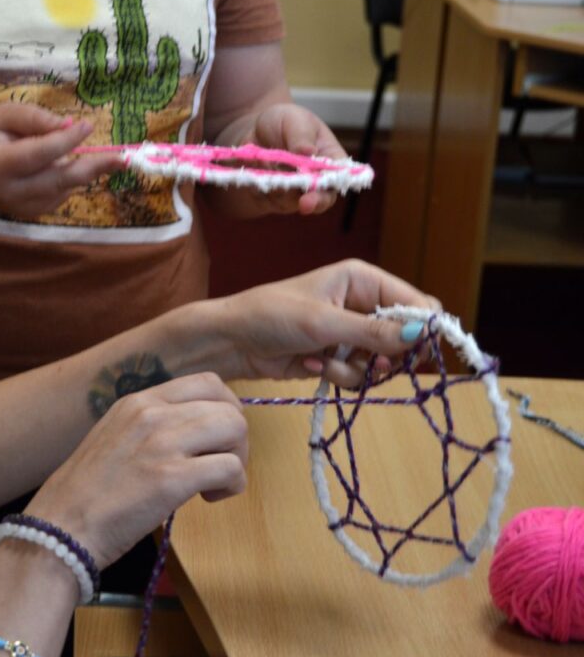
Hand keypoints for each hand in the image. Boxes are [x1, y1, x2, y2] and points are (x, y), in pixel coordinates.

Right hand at [0, 103, 123, 218]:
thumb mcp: (2, 114)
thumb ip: (34, 118)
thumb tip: (69, 126)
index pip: (38, 154)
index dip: (65, 141)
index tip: (87, 125)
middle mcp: (9, 192)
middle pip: (58, 180)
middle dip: (93, 167)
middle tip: (122, 158)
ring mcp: (20, 208)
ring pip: (63, 189)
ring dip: (82, 170)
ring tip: (102, 157)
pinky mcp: (30, 214)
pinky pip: (60, 196)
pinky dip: (68, 179)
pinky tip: (60, 165)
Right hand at [24, 374, 247, 569]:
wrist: (60, 527)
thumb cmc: (86, 494)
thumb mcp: (114, 438)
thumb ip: (151, 427)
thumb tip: (194, 433)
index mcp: (137, 402)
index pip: (207, 382)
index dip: (225, 409)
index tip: (217, 438)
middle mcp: (151, 413)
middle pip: (227, 405)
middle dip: (236, 438)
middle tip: (219, 465)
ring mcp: (161, 443)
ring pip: (235, 428)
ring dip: (237, 459)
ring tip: (214, 483)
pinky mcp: (171, 478)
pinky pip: (230, 467)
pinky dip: (232, 485)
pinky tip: (210, 498)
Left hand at [203, 259, 441, 386]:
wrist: (232, 341)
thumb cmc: (271, 316)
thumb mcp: (323, 323)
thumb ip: (373, 332)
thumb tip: (423, 334)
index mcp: (363, 280)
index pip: (416, 302)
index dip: (423, 327)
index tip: (416, 351)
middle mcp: (362, 304)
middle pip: (406, 337)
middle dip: (389, 356)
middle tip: (374, 364)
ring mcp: (351, 334)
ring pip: (384, 363)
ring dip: (358, 370)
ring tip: (326, 361)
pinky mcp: (339, 358)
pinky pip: (360, 376)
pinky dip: (340, 376)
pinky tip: (312, 366)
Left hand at [211, 103, 347, 218]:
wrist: (254, 131)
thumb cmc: (283, 122)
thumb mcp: (294, 118)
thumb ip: (301, 135)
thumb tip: (308, 152)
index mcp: (329, 160)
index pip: (335, 181)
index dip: (327, 192)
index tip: (313, 197)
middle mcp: (314, 181)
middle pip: (316, 200)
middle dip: (306, 201)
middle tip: (300, 200)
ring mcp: (292, 193)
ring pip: (286, 201)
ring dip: (275, 186)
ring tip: (263, 161)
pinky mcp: (271, 198)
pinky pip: (264, 198)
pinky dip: (257, 185)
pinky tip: (253, 166)